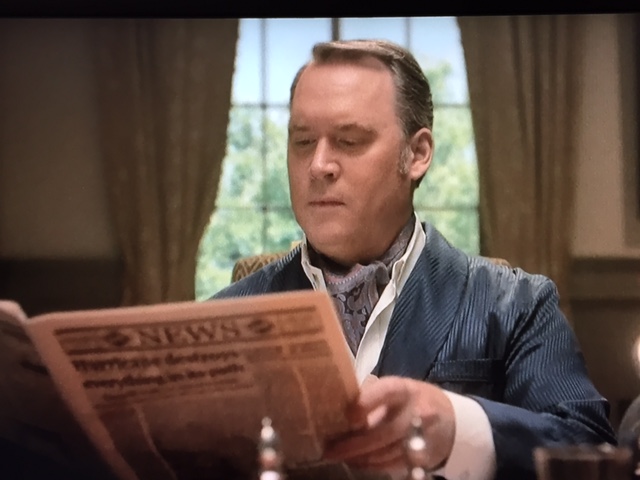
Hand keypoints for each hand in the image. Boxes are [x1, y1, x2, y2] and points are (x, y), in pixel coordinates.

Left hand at [324, 376, 454, 473]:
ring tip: (340, 457)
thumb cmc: (412, 401)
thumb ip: (371, 397)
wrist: (451, 420)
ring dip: (360, 458)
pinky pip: (393, 464)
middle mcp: (416, 412)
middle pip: (384, 432)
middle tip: (330, 451)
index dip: (367, 403)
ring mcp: (422, 437)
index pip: (386, 392)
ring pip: (386, 453)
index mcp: (405, 390)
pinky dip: (373, 466)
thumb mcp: (396, 391)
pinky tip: (358, 462)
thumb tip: (337, 408)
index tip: (349, 416)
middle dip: (354, 445)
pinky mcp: (423, 457)